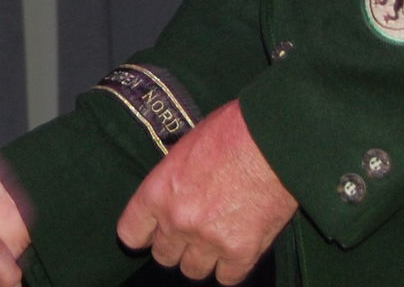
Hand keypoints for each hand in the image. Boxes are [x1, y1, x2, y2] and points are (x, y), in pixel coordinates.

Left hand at [116, 100, 294, 283]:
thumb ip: (174, 179)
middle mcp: (178, 220)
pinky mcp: (242, 251)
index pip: (131, 233)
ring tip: (216, 239)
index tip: (153, 232)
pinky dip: (231, 268)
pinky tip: (237, 249)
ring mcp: (209, 239)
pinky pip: (227, 277)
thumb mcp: (185, 147)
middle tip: (192, 231)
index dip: (143, 235)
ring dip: (202, 259)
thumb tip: (174, 192)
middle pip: (164, 256)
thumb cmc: (231, 131)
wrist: (272, 139)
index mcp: (158, 192)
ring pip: (193, 271)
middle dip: (176, 246)